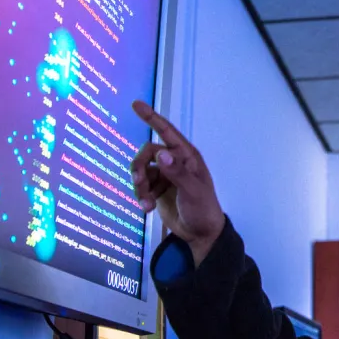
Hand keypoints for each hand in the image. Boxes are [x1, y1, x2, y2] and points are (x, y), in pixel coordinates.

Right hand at [130, 100, 225, 265]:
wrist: (200, 233)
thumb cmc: (203, 209)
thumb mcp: (193, 191)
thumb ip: (177, 172)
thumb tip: (160, 154)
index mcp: (186, 156)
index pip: (167, 132)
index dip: (151, 117)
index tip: (136, 104)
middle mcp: (174, 161)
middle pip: (146, 153)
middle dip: (139, 168)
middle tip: (138, 182)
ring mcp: (165, 175)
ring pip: (141, 170)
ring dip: (139, 185)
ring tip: (145, 202)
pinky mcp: (157, 189)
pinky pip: (141, 185)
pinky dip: (140, 196)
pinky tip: (147, 208)